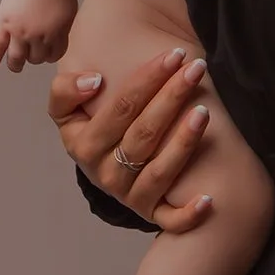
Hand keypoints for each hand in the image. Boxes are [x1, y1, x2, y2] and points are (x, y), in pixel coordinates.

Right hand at [0, 0, 76, 71]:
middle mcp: (38, 35)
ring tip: (16, 66)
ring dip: (16, 65)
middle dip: (36, 57)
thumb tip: (57, 43)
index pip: (54, 55)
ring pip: (16, 58)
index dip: (51, 55)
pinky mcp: (4, 24)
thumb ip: (63, 29)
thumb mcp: (68, 11)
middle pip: (36, 58)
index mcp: (57, 33)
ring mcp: (19, 31)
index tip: (48, 54)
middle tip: (33, 55)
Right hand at [48, 47, 214, 233]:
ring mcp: (129, 196)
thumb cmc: (94, 126)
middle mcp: (105, 173)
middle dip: (172, 97)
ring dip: (183, 143)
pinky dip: (188, 214)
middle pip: (143, 133)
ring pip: (159, 171)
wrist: (101, 167)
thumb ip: (66, 90)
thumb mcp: (68, 109)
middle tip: (197, 69)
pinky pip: (170, 219)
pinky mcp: (151, 213)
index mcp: (82, 144)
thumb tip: (93, 81)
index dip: (147, 78)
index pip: (120, 107)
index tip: (174, 54)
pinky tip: (209, 199)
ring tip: (204, 112)